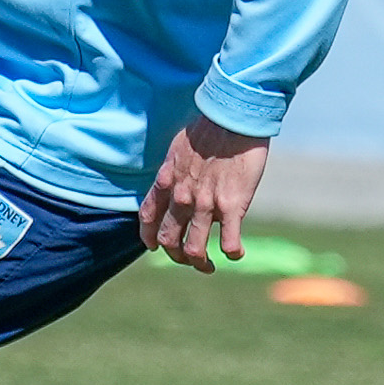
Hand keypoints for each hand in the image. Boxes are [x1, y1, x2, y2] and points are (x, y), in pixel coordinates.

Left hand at [138, 114, 270, 272]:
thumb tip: (177, 180)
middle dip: (176, 256)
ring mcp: (205, 204)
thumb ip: (175, 170)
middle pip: (169, 240)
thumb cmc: (209, 128)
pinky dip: (232, 253)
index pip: (147, 217)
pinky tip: (236, 253)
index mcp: (166, 182)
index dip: (149, 237)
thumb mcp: (179, 149)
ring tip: (208, 266)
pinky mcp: (231, 206)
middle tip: (188, 258)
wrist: (232, 118)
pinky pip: (229, 243)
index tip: (154, 246)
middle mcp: (181, 197)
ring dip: (201, 264)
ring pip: (195, 250)